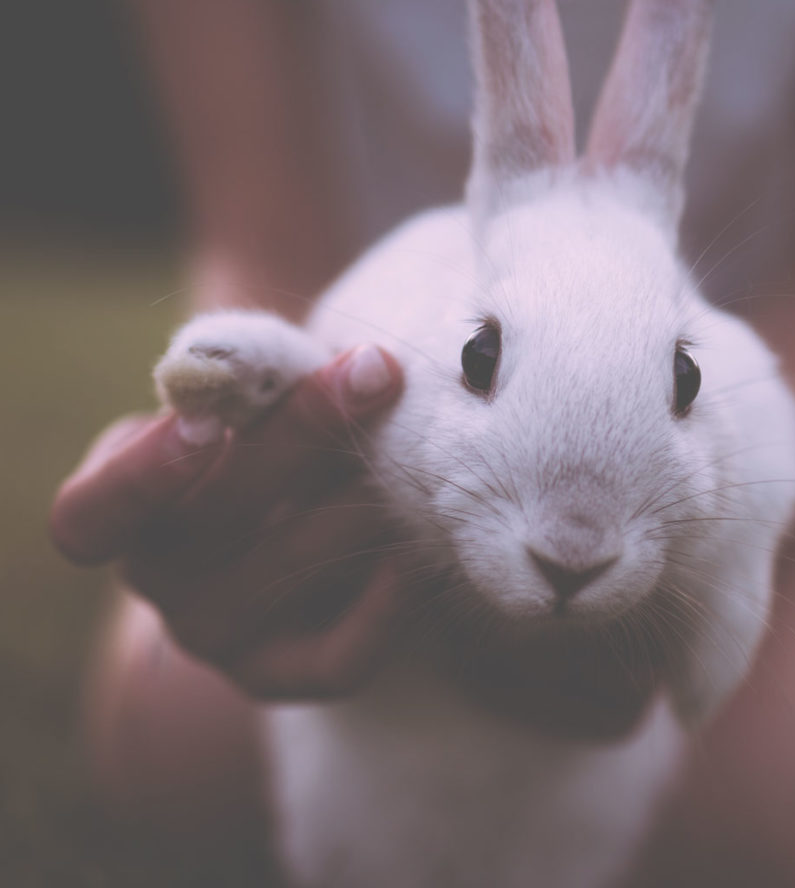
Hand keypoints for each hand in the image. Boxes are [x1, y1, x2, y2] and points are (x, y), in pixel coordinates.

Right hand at [51, 345, 404, 699]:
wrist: (306, 520)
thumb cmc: (269, 440)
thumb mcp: (247, 404)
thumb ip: (258, 375)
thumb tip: (336, 356)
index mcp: (121, 508)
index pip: (90, 516)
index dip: (140, 475)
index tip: (206, 421)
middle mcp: (157, 579)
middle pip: (215, 517)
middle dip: (302, 434)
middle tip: (374, 375)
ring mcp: (215, 635)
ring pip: (286, 569)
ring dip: (357, 503)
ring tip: (412, 455)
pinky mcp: (281, 675)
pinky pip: (334, 660)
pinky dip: (383, 607)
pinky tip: (413, 553)